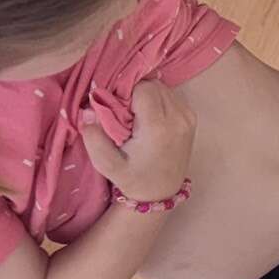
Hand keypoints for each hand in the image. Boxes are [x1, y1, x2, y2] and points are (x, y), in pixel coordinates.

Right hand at [80, 80, 194, 202]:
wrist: (161, 192)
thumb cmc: (132, 178)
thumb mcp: (107, 164)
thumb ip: (94, 138)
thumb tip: (87, 111)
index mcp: (158, 128)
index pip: (143, 89)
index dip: (125, 93)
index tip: (115, 108)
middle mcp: (178, 118)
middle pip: (154, 85)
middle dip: (135, 92)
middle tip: (123, 112)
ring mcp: (188, 117)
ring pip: (163, 88)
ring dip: (146, 95)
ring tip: (135, 116)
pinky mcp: (192, 118)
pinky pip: (172, 96)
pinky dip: (158, 100)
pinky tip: (147, 117)